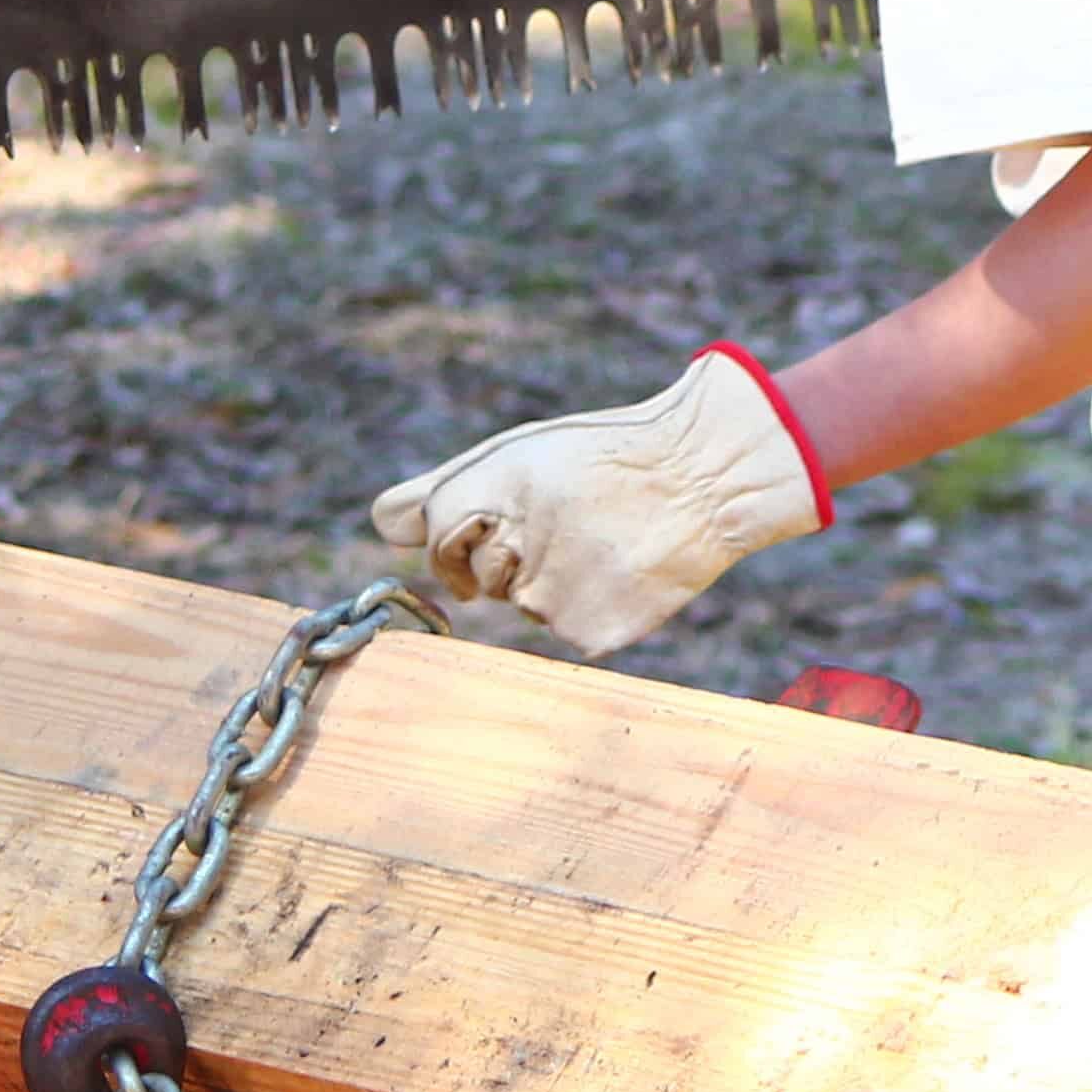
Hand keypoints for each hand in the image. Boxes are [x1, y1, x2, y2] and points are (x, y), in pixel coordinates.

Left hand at [368, 347, 829, 657]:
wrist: (706, 478)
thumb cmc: (605, 463)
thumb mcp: (523, 456)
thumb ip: (445, 490)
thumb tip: (384, 527)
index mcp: (493, 488)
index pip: (433, 533)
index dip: (464, 529)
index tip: (503, 519)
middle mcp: (514, 546)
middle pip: (476, 579)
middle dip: (508, 558)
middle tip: (571, 523)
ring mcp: (551, 598)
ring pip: (524, 606)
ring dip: (552, 583)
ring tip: (604, 542)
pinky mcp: (587, 635)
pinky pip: (567, 632)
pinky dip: (590, 610)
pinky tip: (624, 573)